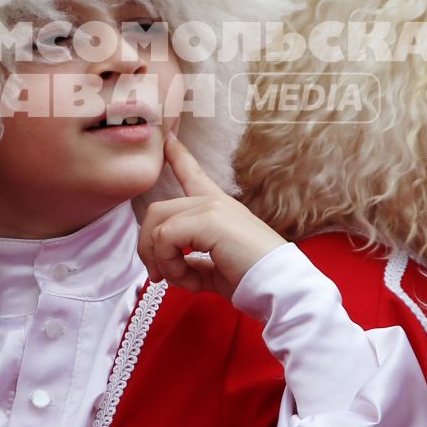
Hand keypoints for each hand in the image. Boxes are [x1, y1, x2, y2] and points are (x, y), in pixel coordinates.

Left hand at [137, 134, 287, 297]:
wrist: (278, 287)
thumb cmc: (251, 280)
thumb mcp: (214, 268)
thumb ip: (191, 261)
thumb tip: (170, 266)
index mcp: (218, 208)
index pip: (192, 174)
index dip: (177, 156)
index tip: (168, 138)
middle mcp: (214, 202)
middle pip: (157, 210)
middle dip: (147, 247)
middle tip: (158, 275)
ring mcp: (211, 207)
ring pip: (157, 226)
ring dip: (161, 261)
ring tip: (182, 281)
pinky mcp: (208, 220)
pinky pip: (165, 238)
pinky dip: (170, 266)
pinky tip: (191, 283)